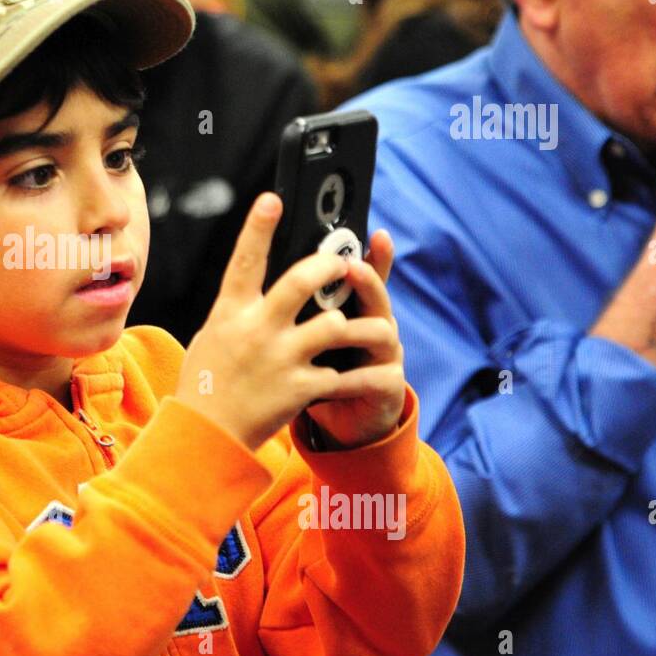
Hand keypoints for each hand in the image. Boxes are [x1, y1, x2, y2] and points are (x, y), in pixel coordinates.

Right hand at [175, 193, 388, 451]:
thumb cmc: (206, 382)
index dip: (258, 228)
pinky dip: (366, 375)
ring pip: (336, 326)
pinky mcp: (298, 389)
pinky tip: (381, 372)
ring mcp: (279, 359)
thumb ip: (239, 309)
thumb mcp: (212, 335)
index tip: (273, 200)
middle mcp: (256, 330)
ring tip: (376, 327)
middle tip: (346, 264)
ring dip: (362, 326)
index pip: (245, 261)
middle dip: (331, 267)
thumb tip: (258, 281)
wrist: (204, 437)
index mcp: (231, 312)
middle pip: (302, 282)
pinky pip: (344, 375)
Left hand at [304, 229, 405, 448]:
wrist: (337, 422)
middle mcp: (373, 325)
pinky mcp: (386, 387)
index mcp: (351, 309)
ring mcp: (384, 356)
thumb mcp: (303, 336)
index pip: (362, 275)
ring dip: (356, 329)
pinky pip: (375, 378)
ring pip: (381, 332)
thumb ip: (297, 308)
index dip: (372, 255)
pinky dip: (354, 379)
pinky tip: (335, 380)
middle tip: (350, 268)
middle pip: (376, 295)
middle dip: (366, 279)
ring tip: (335, 330)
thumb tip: (268, 274)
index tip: (377, 233)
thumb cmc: (315, 371)